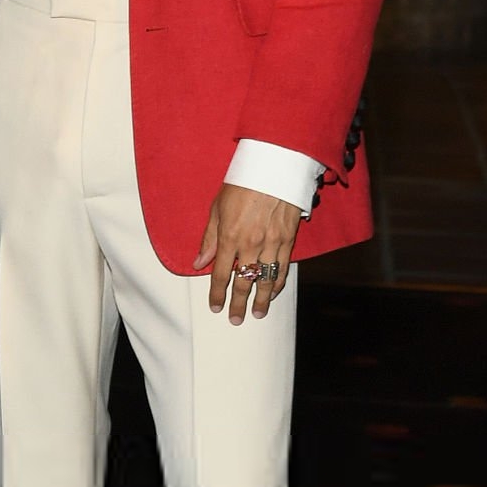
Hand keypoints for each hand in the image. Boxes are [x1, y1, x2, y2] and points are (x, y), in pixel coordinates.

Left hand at [193, 184, 302, 324]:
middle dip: (238, 303)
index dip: (217, 292)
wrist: (274, 167)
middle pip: (244, 282)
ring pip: (266, 279)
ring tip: (258, 313)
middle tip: (236, 319)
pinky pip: (283, 267)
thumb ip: (209, 238)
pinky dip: (278, 282)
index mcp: (230, 236)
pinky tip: (274, 292)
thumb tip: (198, 263)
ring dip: (262, 299)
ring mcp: (272, 242)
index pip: (221, 273)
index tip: (215, 306)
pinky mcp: (288, 239)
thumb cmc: (242, 183)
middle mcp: (251, 243)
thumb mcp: (217, 207)